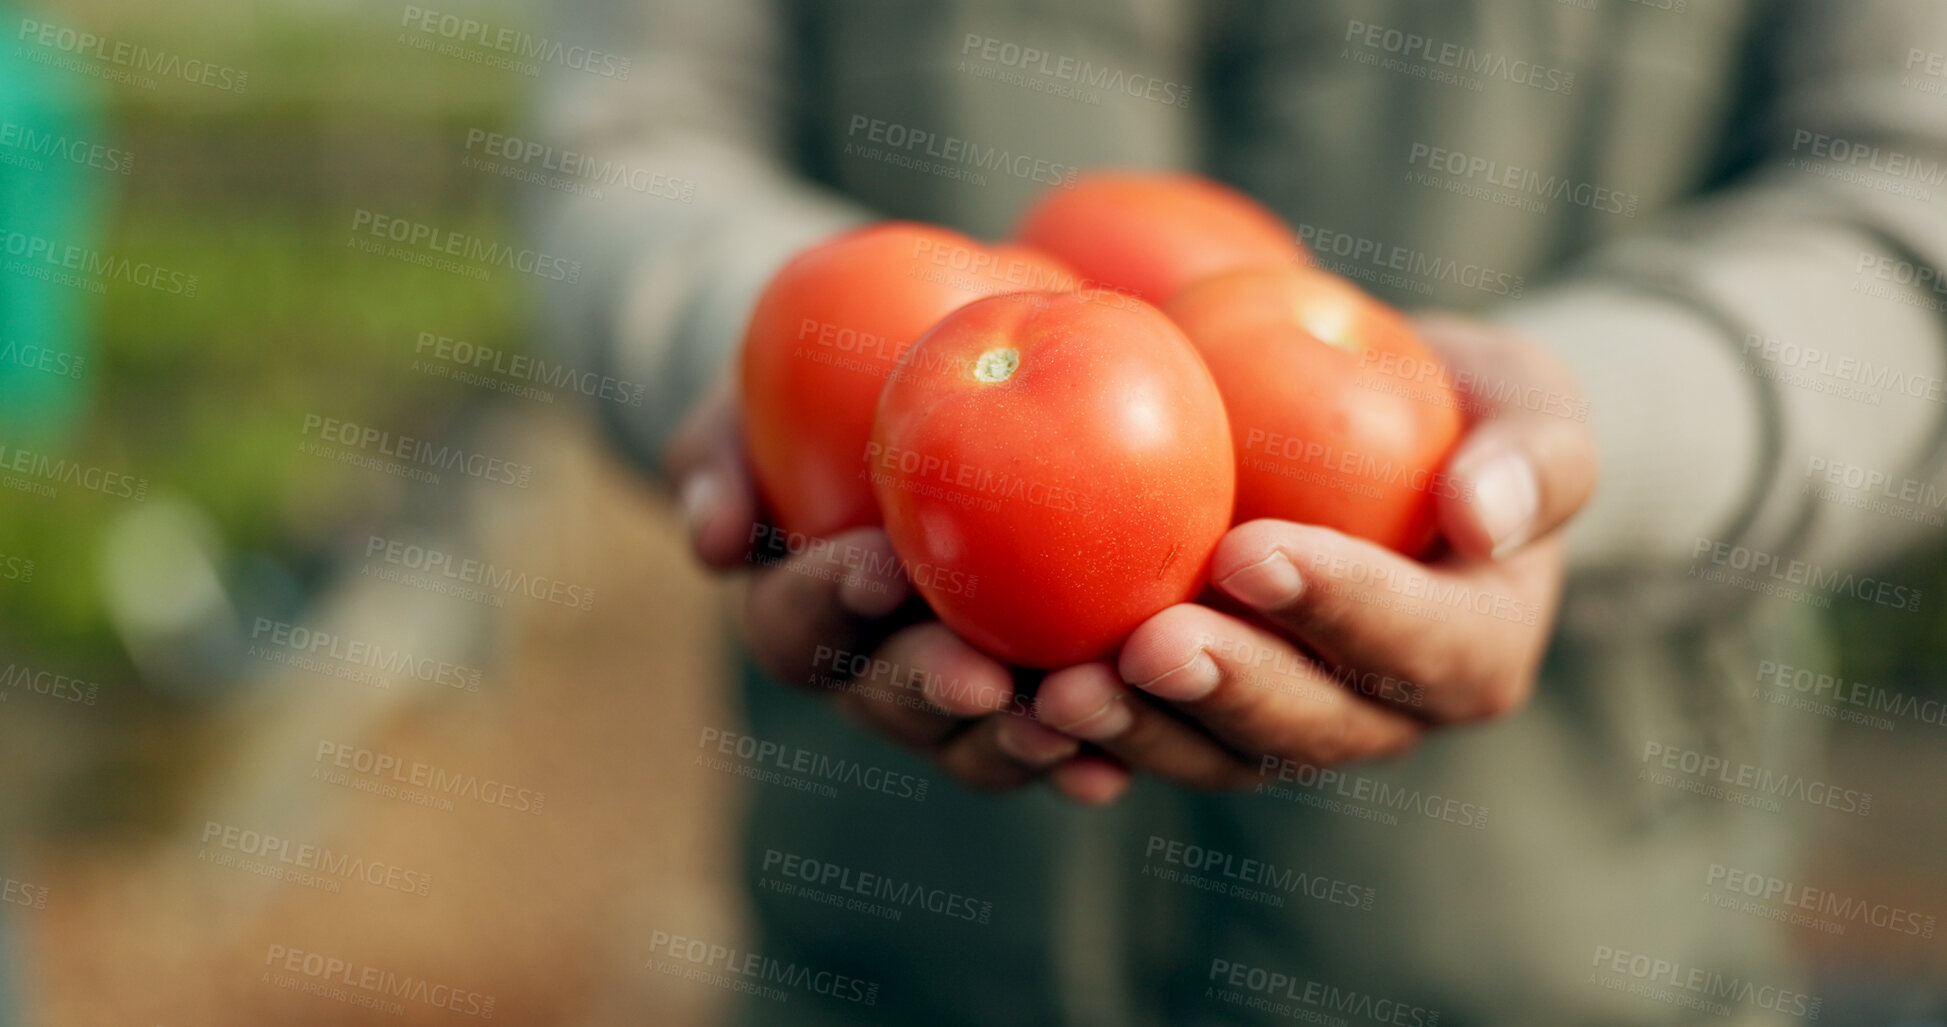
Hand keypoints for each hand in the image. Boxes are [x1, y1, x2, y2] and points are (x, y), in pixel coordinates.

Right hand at [665, 379, 1134, 801]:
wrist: (905, 408)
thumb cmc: (814, 393)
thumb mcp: (743, 406)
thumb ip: (716, 458)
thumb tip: (711, 538)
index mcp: (796, 613)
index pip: (799, 621)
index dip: (834, 600)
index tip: (882, 564)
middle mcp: (867, 674)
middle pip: (889, 703)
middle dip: (931, 693)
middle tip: (980, 678)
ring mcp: (951, 699)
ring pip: (970, 745)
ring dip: (1012, 742)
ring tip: (1065, 724)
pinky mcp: (1032, 699)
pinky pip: (1056, 740)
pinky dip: (1085, 755)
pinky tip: (1117, 763)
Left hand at [1022, 314, 1596, 790]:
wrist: (1388, 444)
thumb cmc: (1468, 410)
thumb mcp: (1531, 401)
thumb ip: (1537, 453)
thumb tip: (1484, 514)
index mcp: (1474, 653)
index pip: (1413, 641)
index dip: (1335, 606)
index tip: (1249, 552)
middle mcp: (1382, 714)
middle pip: (1304, 726)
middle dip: (1221, 692)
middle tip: (1142, 645)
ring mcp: (1285, 723)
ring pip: (1212, 754)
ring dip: (1134, 732)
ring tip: (1056, 692)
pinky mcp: (1203, 715)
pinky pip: (1144, 740)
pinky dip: (1083, 738)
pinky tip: (1011, 708)